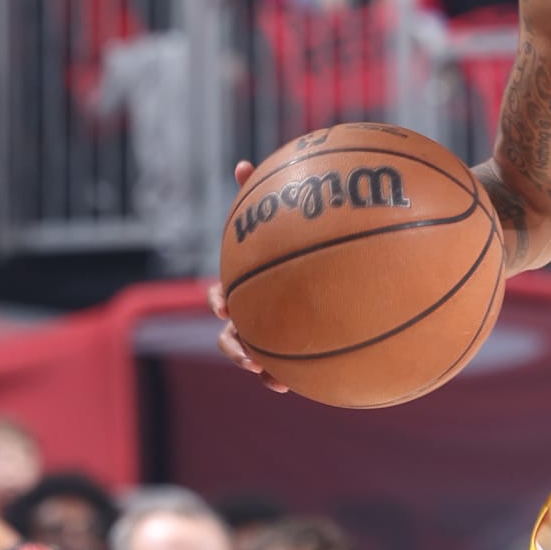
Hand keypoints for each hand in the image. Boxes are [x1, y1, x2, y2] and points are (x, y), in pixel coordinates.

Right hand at [210, 162, 290, 392]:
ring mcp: (268, 338)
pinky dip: (277, 380)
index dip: (217, 299)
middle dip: (233, 344)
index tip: (222, 303)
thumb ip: (263, 198)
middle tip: (245, 348)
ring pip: (250, 358)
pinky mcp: (287, 357)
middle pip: (231, 333)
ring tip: (262, 372)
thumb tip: (241, 163)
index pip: (221, 294)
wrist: (333, 292)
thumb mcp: (285, 224)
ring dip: (252, 365)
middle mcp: (252, 315)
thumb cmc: (299, 247)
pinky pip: (279, 373)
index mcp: (246, 288)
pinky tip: (291, 386)